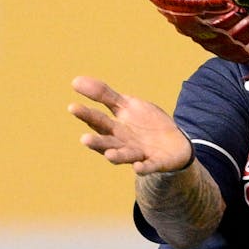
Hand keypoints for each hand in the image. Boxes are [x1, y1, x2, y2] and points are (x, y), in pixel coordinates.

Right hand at [68, 76, 192, 174]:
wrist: (175, 142)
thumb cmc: (145, 124)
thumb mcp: (126, 105)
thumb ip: (104, 94)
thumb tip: (75, 80)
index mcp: (114, 128)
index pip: (97, 120)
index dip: (85, 114)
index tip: (72, 106)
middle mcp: (122, 143)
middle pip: (107, 142)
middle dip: (96, 142)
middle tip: (84, 139)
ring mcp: (138, 154)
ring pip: (124, 156)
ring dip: (117, 156)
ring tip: (109, 155)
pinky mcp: (154, 163)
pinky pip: (148, 166)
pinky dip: (143, 167)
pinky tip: (138, 167)